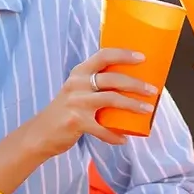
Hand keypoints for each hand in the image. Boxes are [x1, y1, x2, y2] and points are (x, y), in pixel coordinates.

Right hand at [24, 48, 155, 157]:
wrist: (40, 133)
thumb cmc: (64, 111)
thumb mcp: (76, 90)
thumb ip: (94, 84)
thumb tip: (128, 85)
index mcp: (79, 73)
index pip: (103, 56)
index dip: (124, 54)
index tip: (142, 57)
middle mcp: (77, 84)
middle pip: (113, 79)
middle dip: (136, 84)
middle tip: (152, 90)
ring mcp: (76, 103)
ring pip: (112, 100)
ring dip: (133, 105)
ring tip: (147, 109)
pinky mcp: (76, 122)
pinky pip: (102, 129)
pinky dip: (115, 135)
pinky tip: (123, 139)